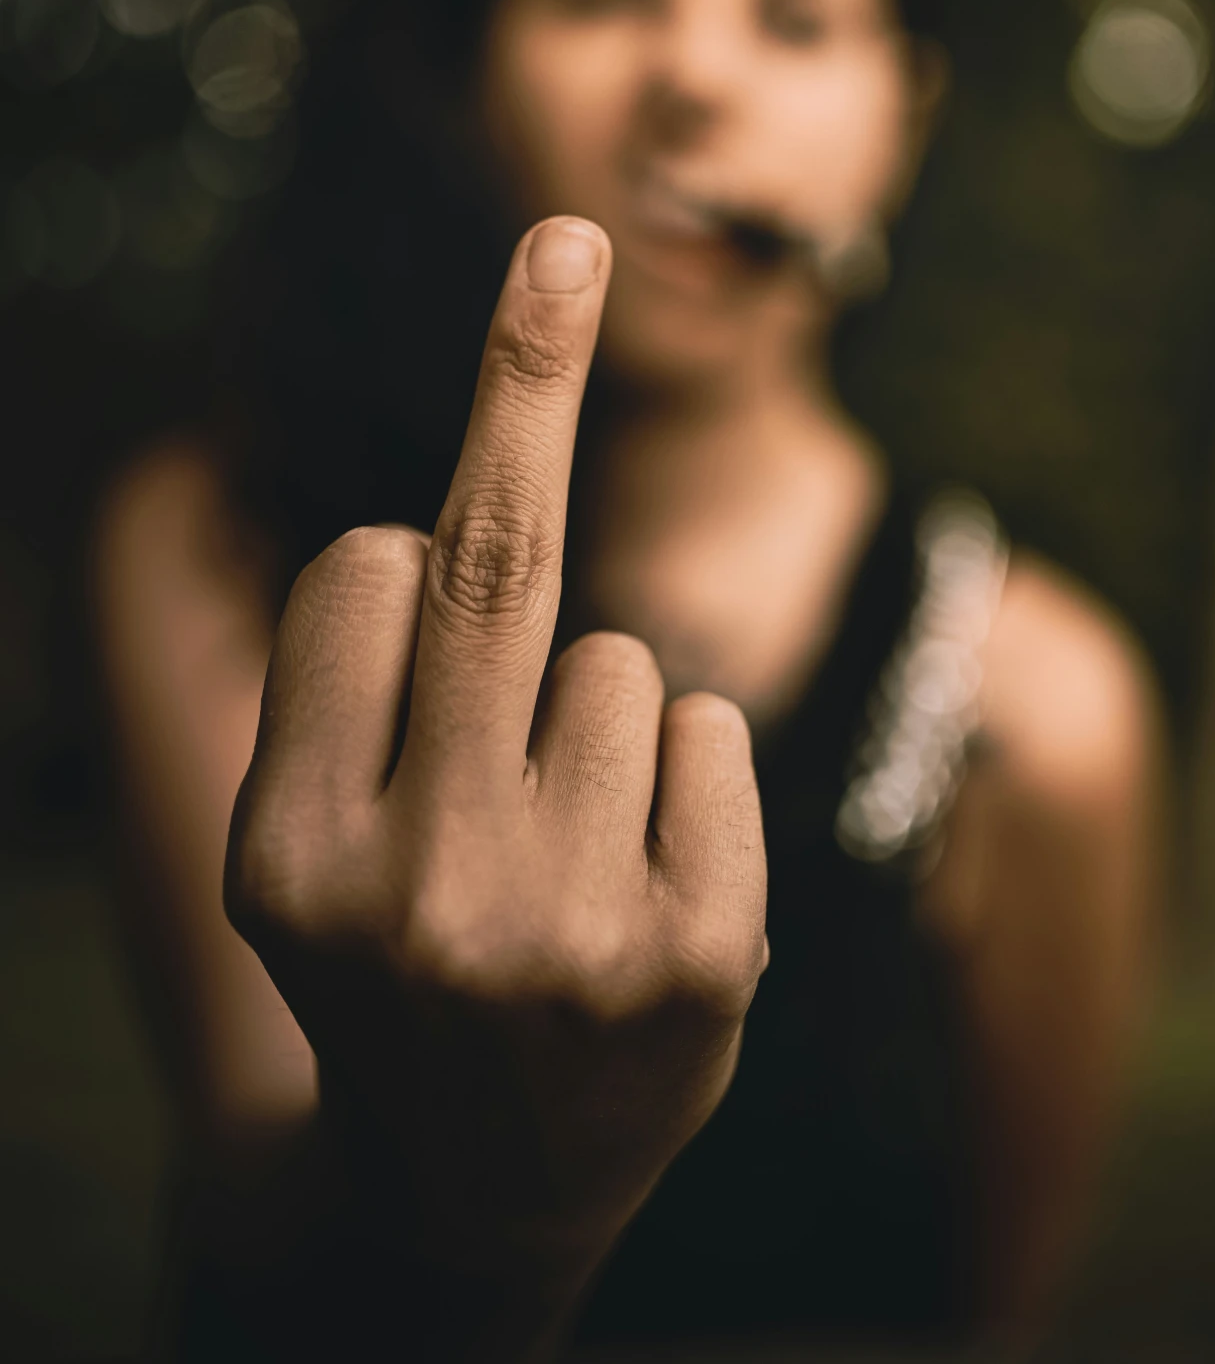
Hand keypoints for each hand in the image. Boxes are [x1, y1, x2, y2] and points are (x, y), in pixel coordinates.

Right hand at [224, 217, 766, 1328]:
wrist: (480, 1192)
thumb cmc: (393, 963)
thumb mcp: (301, 852)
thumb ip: (338, 692)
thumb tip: (416, 510)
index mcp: (289, 857)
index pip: (364, 573)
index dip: (394, 574)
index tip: (422, 493)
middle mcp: (419, 898)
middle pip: (493, 563)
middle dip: (526, 372)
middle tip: (565, 240)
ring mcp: (571, 934)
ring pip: (618, 656)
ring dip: (595, 714)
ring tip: (559, 855)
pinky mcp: (703, 958)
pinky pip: (707, 724)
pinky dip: (679, 770)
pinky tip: (637, 891)